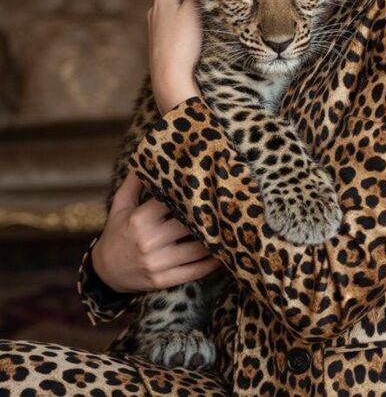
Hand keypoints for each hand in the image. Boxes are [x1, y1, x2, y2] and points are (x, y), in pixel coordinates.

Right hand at [92, 171, 220, 292]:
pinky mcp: (162, 281)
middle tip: (227, 206)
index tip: (209, 186)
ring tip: (229, 228)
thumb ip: (134, 183)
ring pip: (196, 249)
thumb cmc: (116, 232)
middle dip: (207, 216)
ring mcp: (157, 263)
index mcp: (140, 219)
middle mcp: (149, 241)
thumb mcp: (120, 206)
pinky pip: (194, 272)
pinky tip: (222, 254)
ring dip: (214, 239)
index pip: (173, 202)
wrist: (104, 272)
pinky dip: (211, 264)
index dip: (192, 194)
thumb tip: (147, 156)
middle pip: (189, 225)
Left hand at [148, 0, 201, 114]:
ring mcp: (156, 23)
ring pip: (179, 7)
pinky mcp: (160, 39)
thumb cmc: (183, 43)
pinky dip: (188, 21)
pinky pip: (177, 22)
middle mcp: (156, 7)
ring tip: (212, 11)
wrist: (170, 77)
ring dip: (193, 7)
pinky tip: (198, 30)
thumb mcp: (193, 11)